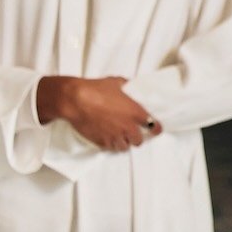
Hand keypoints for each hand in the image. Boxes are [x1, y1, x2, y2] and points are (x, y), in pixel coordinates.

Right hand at [37, 76, 160, 151]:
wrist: (75, 100)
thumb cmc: (95, 89)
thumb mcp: (115, 82)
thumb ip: (126, 85)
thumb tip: (127, 85)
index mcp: (135, 112)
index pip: (153, 126)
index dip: (156, 129)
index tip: (156, 129)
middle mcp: (127, 127)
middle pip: (139, 141)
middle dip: (137, 137)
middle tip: (133, 133)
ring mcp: (114, 136)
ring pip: (125, 147)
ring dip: (124, 143)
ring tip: (120, 138)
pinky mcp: (102, 141)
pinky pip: (110, 148)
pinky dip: (111, 145)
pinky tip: (108, 139)